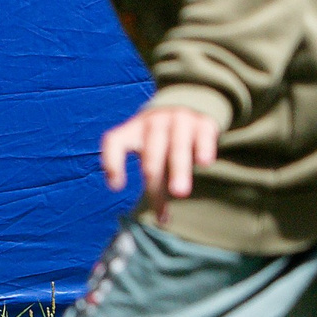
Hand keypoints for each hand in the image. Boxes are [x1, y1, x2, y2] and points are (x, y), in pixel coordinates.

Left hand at [100, 101, 218, 207]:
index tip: (116, 186)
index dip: (112, 162)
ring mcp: (178, 121)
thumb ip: (147, 171)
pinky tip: (204, 163)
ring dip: (178, 171)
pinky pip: (202, 135)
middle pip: (150, 157)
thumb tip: (158, 217)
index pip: (114, 142)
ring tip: (180, 193)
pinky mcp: (203, 122)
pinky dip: (203, 148)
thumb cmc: (160, 135)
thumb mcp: (145, 144)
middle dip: (155, 183)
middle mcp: (153, 123)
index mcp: (133, 130)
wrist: (190, 98)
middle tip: (160, 208)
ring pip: (176, 148)